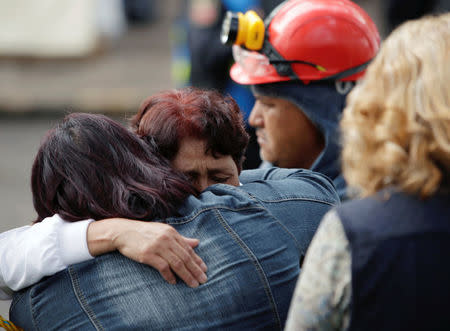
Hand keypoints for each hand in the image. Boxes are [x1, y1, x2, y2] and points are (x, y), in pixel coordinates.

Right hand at [87, 219, 206, 287]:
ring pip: (177, 263)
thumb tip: (196, 243)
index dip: (197, 260)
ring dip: (186, 275)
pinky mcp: (148, 255)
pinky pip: (163, 267)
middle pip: (185, 257)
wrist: (123, 232)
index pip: (188, 249)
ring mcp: (157, 247)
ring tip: (193, 284)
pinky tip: (174, 282)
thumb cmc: (145, 233)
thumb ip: (181, 239)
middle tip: (203, 280)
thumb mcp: (164, 232)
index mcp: (171, 233)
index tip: (204, 269)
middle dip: (195, 270)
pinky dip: (169, 276)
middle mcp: (166, 239)